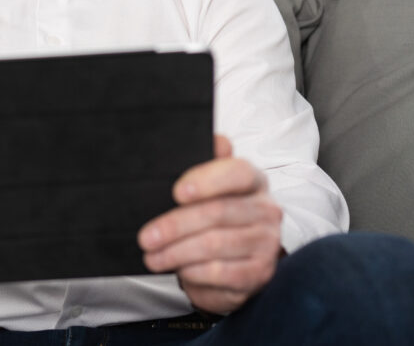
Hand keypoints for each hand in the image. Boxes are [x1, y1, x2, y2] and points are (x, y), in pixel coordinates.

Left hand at [138, 135, 282, 313]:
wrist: (233, 256)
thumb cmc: (213, 213)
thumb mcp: (205, 186)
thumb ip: (205, 164)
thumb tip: (215, 140)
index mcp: (253, 180)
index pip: (238, 172)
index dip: (207, 180)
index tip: (177, 192)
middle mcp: (266, 209)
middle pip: (218, 212)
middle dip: (176, 225)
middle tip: (146, 237)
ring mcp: (266, 242)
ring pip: (215, 245)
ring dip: (177, 253)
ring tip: (152, 256)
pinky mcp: (260, 273)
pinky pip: (222, 273)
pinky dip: (195, 273)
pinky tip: (179, 271)